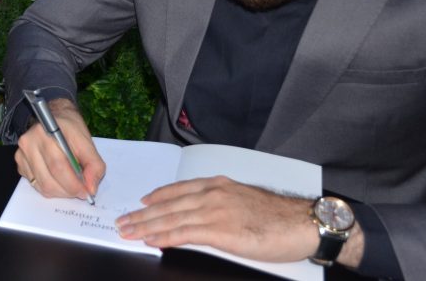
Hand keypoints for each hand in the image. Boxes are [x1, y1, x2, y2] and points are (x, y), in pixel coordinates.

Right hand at [14, 99, 104, 201]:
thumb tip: (91, 188)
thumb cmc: (70, 128)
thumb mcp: (87, 140)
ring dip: (61, 192)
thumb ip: (94, 164)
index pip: (58, 165)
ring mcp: (22, 154)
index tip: (86, 191)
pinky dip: (51, 189)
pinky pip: (36, 185)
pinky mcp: (20, 164)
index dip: (73, 183)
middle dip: (69, 191)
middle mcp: (29, 142)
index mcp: (46, 131)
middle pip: (49, 179)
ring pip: (42, 186)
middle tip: (81, 191)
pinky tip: (59, 180)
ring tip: (71, 185)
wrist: (54, 116)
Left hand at [115, 177, 362, 264]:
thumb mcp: (244, 201)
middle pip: (168, 205)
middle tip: (122, 221)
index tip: (141, 203)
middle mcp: (213, 194)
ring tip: (128, 232)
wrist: (302, 223)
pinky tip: (152, 240)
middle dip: (142, 214)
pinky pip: (186, 233)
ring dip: (146, 226)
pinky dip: (165, 237)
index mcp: (219, 185)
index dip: (157, 197)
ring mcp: (216, 212)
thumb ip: (221, 204)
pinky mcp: (222, 231)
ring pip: (172, 219)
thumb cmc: (278, 216)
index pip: (178, 190)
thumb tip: (201, 216)